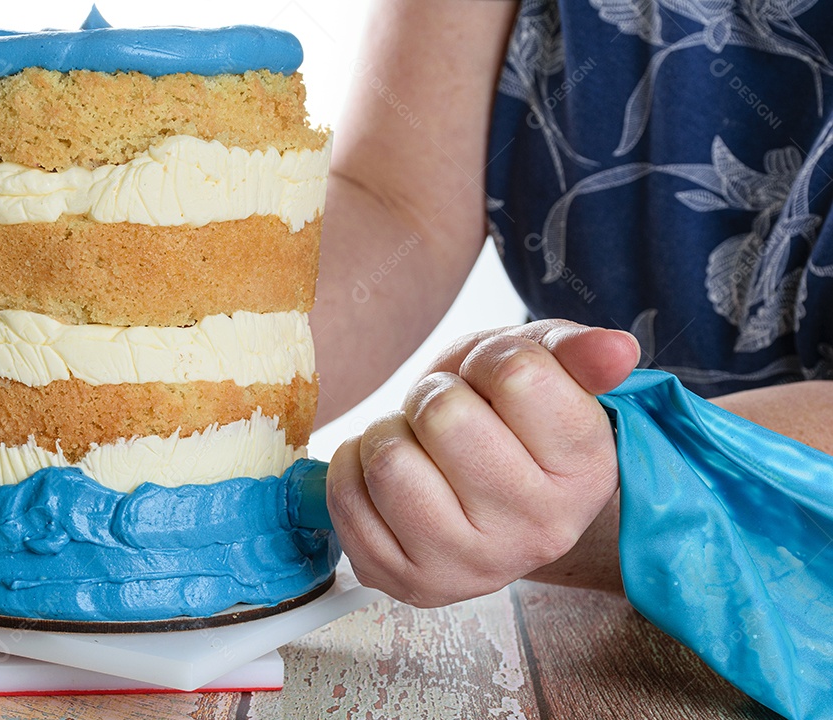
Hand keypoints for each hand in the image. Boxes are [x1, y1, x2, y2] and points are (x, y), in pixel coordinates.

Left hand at [326, 320, 639, 605]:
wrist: (476, 485)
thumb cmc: (510, 418)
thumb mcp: (544, 369)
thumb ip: (577, 351)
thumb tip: (617, 349)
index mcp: (587, 472)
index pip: (518, 375)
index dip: (492, 359)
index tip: (497, 380)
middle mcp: (540, 531)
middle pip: (444, 416)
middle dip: (434, 396)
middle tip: (450, 416)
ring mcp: (473, 566)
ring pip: (389, 461)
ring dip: (390, 433)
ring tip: (418, 446)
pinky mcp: (409, 581)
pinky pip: (345, 497)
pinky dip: (353, 466)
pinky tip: (391, 471)